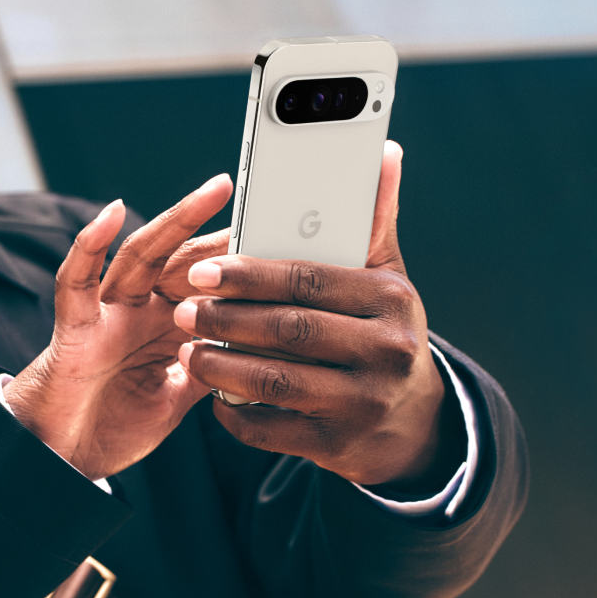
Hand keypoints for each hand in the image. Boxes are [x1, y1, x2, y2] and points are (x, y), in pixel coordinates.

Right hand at [3, 175, 234, 480]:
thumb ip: (206, 368)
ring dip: (176, 220)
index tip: (278, 239)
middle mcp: (136, 310)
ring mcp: (106, 312)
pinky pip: (77, 281)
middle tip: (260, 204)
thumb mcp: (175, 397)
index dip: (238, 262)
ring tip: (212, 192)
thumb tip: (254, 352)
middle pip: (180, 259)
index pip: (205, 283)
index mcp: (162, 326)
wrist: (61, 459)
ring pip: (141, 255)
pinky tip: (110, 214)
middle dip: (218, 231)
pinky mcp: (74, 326)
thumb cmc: (110, 425)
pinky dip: (89, 245)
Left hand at [171, 142, 456, 489]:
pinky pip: (272, 428)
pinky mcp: (339, 447)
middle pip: (288, 330)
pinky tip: (213, 395)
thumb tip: (383, 150)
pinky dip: (236, 413)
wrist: (413, 425)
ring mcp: (363, 404)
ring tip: (188, 350)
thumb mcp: (387, 277)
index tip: (201, 269)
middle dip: (227, 319)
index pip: (308, 280)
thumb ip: (373, 219)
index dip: (248, 275)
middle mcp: (385, 352)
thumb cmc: (383, 332)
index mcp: (390, 299)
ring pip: (275, 381)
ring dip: (222, 365)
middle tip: (183, 310)